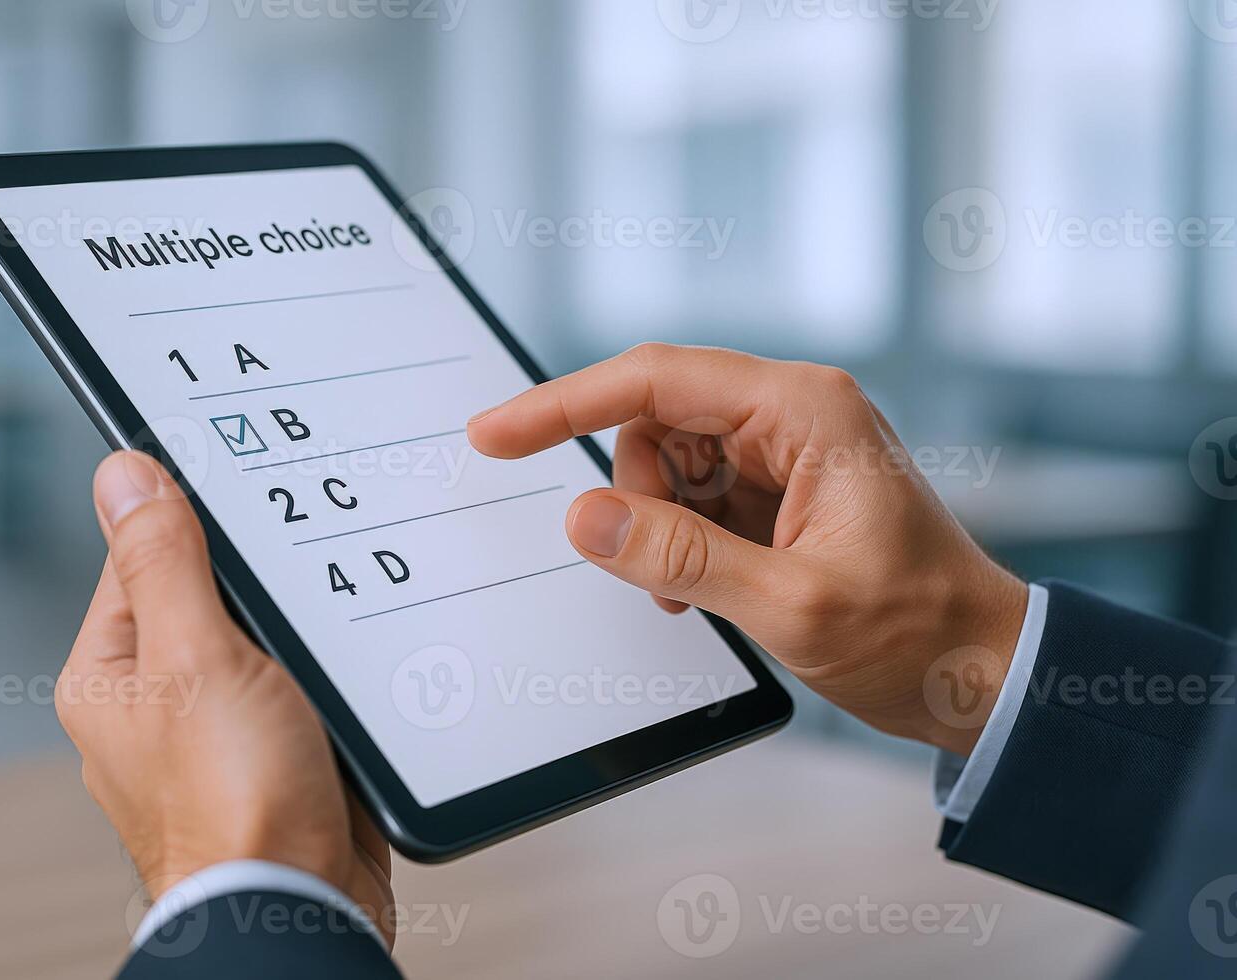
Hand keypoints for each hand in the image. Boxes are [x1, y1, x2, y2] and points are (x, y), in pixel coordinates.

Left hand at [55, 451, 393, 942]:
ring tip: (325, 641)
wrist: (302, 904)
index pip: (143, 557)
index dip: (195, 520)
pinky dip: (327, 676)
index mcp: (112, 674)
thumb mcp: (196, 655)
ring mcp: (218, 732)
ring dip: (300, 633)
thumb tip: (122, 475)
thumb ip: (163, 562)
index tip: (249, 496)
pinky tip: (352, 675)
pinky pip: (302, 688)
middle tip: (303, 574)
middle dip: (262, 586)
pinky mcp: (275, 755)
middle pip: (211, 597)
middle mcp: (157, 703)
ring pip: (263, 643)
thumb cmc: (234, 803)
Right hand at [468, 344, 1027, 756]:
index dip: (564, 404)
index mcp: (805, 412)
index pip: (657, 381)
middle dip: (637, 496)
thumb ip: (682, 559)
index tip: (495, 434)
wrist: (980, 670)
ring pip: (667, 461)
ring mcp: (787, 450)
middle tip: (660, 572)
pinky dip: (681, 541)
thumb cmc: (917, 633)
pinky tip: (712, 587)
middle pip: (656, 421)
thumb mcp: (793, 606)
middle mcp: (793, 414)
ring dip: (660, 527)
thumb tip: (586, 518)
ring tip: (699, 591)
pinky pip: (694, 496)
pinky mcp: (780, 487)